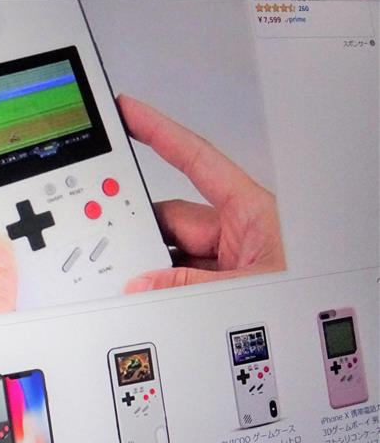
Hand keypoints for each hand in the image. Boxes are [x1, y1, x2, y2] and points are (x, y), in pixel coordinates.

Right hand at [119, 95, 285, 292]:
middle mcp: (235, 227)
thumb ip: (190, 284)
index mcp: (250, 209)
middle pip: (175, 214)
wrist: (321, 329)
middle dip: (146, 227)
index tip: (131, 112)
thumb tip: (145, 281)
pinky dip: (164, 280)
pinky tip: (154, 290)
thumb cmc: (304, 291)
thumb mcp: (245, 284)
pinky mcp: (219, 275)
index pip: (195, 159)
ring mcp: (226, 253)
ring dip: (155, 262)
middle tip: (120, 235)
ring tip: (140, 278)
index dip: (159, 131)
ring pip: (174, 246)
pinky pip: (181, 269)